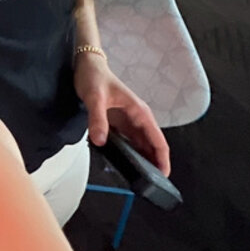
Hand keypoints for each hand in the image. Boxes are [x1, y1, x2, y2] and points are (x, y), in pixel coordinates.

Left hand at [74, 53, 170, 175]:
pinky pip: (127, 142)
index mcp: (140, 112)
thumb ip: (97, 119)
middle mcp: (137, 118)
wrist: (86, 65)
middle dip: (154, 165)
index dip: (163, 159)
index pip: (158, 140)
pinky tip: (123, 164)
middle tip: (149, 185)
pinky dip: (129, 153)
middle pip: (151, 146)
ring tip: (139, 179)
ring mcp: (128, 121)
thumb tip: (100, 140)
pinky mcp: (118, 123)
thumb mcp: (94, 97)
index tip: (163, 176)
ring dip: (142, 161)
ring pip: (140, 146)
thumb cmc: (94, 76)